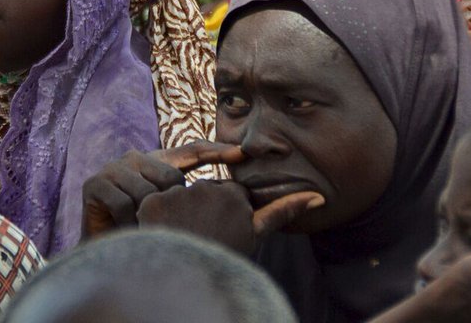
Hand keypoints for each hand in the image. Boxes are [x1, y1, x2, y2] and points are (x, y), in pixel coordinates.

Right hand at [81, 140, 244, 238]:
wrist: (103, 252)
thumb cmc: (142, 233)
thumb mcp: (173, 214)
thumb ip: (195, 200)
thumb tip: (233, 193)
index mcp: (156, 161)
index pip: (192, 150)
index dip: (217, 151)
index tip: (244, 153)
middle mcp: (134, 158)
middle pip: (170, 177)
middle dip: (172, 206)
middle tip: (167, 226)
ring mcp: (113, 169)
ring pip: (148, 194)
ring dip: (149, 220)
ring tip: (148, 233)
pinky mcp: (95, 184)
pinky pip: (124, 204)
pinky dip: (130, 224)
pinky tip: (130, 233)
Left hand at [136, 181, 323, 254]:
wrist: (189, 283)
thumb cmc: (226, 258)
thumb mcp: (255, 235)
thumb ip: (282, 212)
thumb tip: (318, 197)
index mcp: (233, 193)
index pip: (229, 193)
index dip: (226, 215)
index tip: (224, 233)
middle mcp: (205, 187)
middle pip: (204, 192)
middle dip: (203, 210)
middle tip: (204, 237)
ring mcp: (177, 194)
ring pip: (180, 197)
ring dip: (180, 213)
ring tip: (184, 238)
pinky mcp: (152, 202)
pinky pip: (155, 202)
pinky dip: (158, 217)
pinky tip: (165, 235)